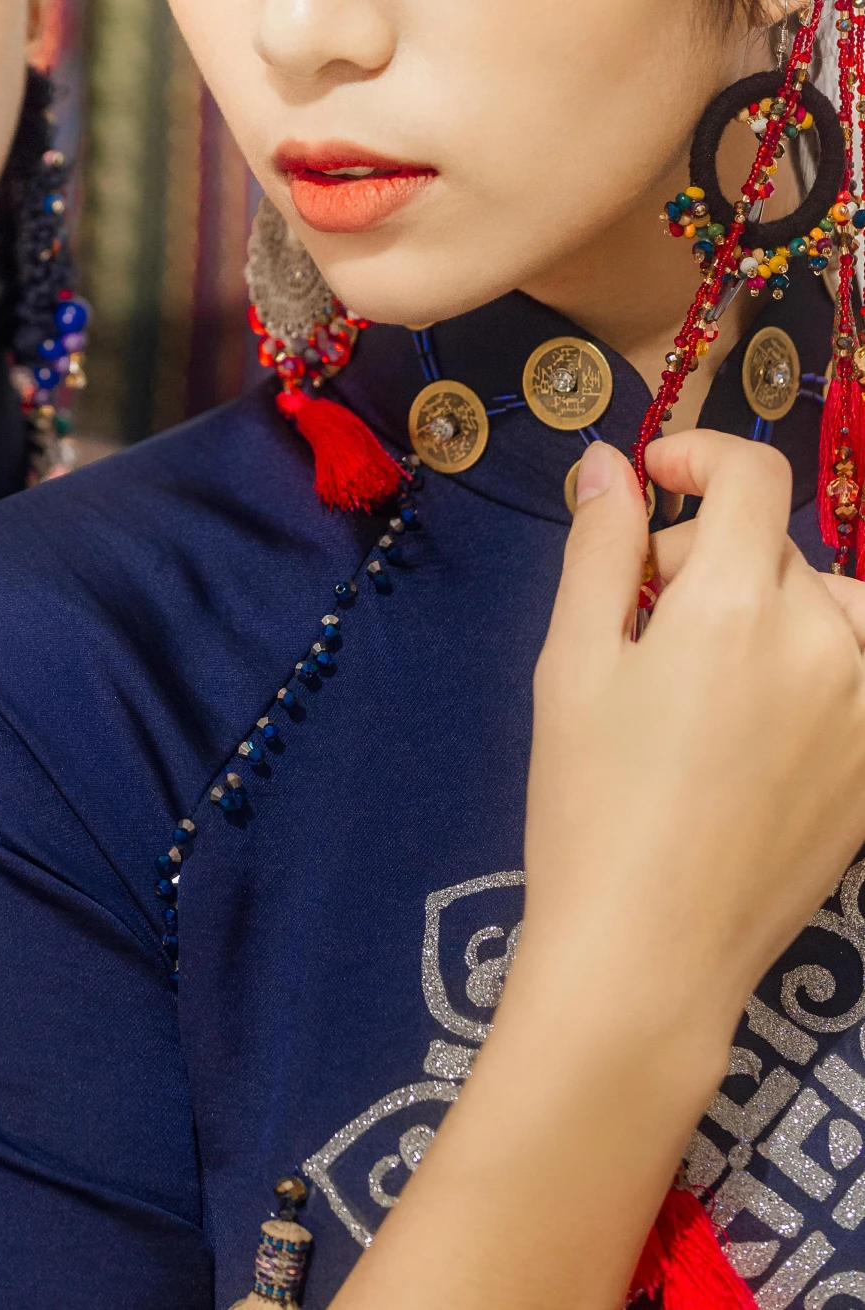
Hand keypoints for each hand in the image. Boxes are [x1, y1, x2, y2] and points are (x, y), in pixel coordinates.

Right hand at [522, 431, 864, 1074]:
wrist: (651, 955)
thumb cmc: (590, 804)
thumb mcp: (573, 664)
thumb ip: (600, 549)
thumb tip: (611, 464)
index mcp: (740, 604)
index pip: (752, 476)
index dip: (700, 454)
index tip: (653, 478)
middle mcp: (826, 643)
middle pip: (779, 548)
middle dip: (710, 552)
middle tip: (639, 613)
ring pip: (831, 608)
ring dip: (776, 607)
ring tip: (709, 668)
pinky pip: (856, 680)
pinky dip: (815, 671)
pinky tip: (753, 728)